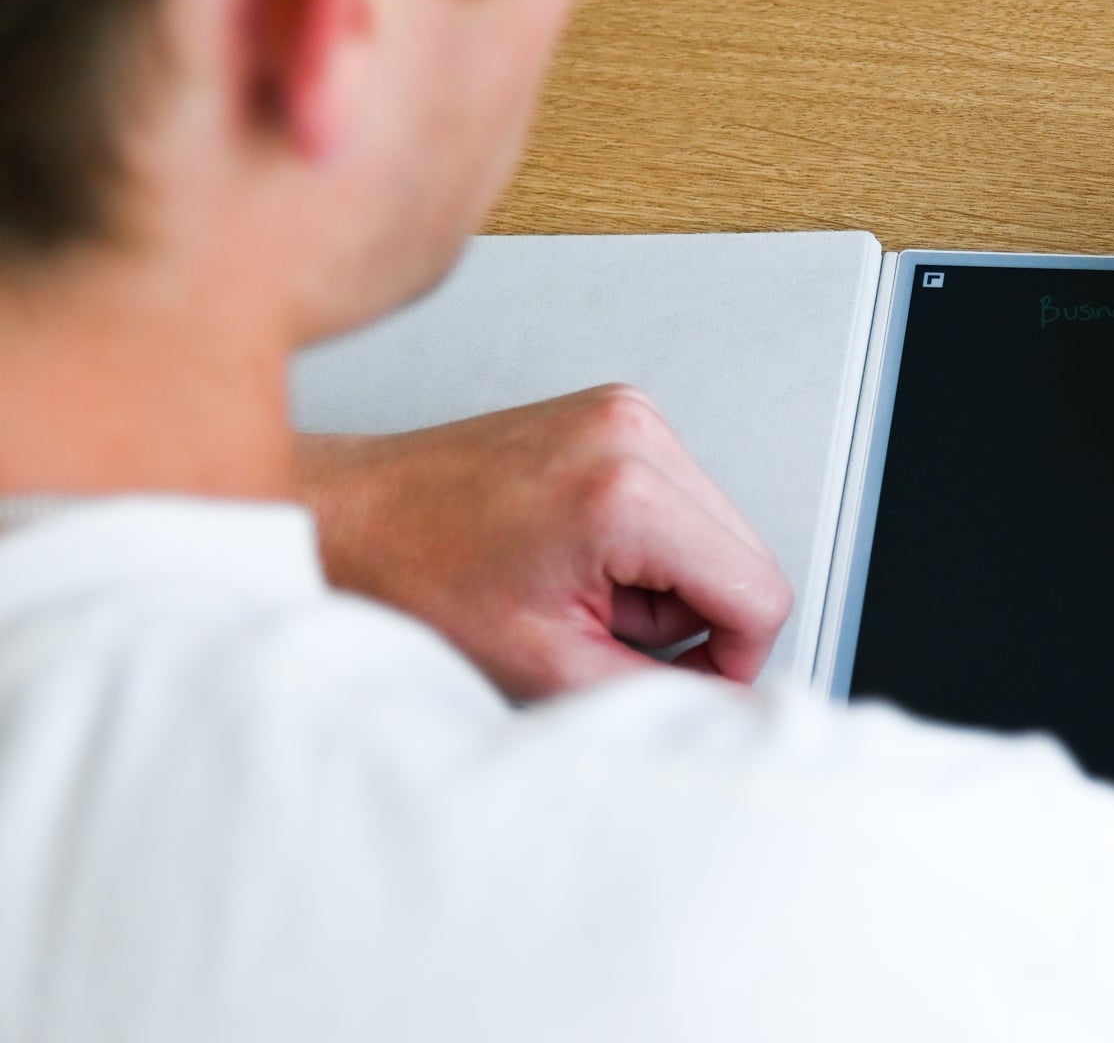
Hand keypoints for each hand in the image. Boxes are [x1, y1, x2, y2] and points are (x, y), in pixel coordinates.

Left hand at [295, 385, 792, 698]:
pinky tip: (581, 554)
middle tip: (605, 628)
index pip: (760, 591)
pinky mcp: (618, 413)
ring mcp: (629, 413)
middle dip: (692, 614)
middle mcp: (636, 433)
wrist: (347, 516)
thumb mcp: (546, 665)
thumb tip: (731, 705)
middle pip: (747, 557)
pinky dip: (647, 544)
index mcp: (627, 490)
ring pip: (720, 531)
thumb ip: (658, 692)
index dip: (732, 657)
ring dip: (668, 579)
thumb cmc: (412, 575)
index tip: (682, 675)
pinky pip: (684, 500)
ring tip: (582, 586)